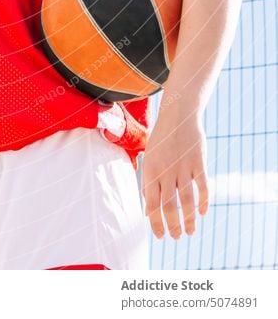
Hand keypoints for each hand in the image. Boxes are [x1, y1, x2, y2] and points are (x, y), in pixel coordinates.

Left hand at [141, 110, 209, 239]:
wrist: (178, 115)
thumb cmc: (161, 140)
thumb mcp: (149, 159)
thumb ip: (149, 184)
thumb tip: (148, 211)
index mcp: (151, 171)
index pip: (152, 204)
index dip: (156, 223)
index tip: (161, 236)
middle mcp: (166, 171)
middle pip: (170, 206)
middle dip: (173, 226)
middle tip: (177, 237)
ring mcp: (183, 167)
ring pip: (187, 201)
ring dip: (189, 220)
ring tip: (190, 232)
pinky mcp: (198, 163)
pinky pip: (203, 187)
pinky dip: (204, 202)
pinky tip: (203, 212)